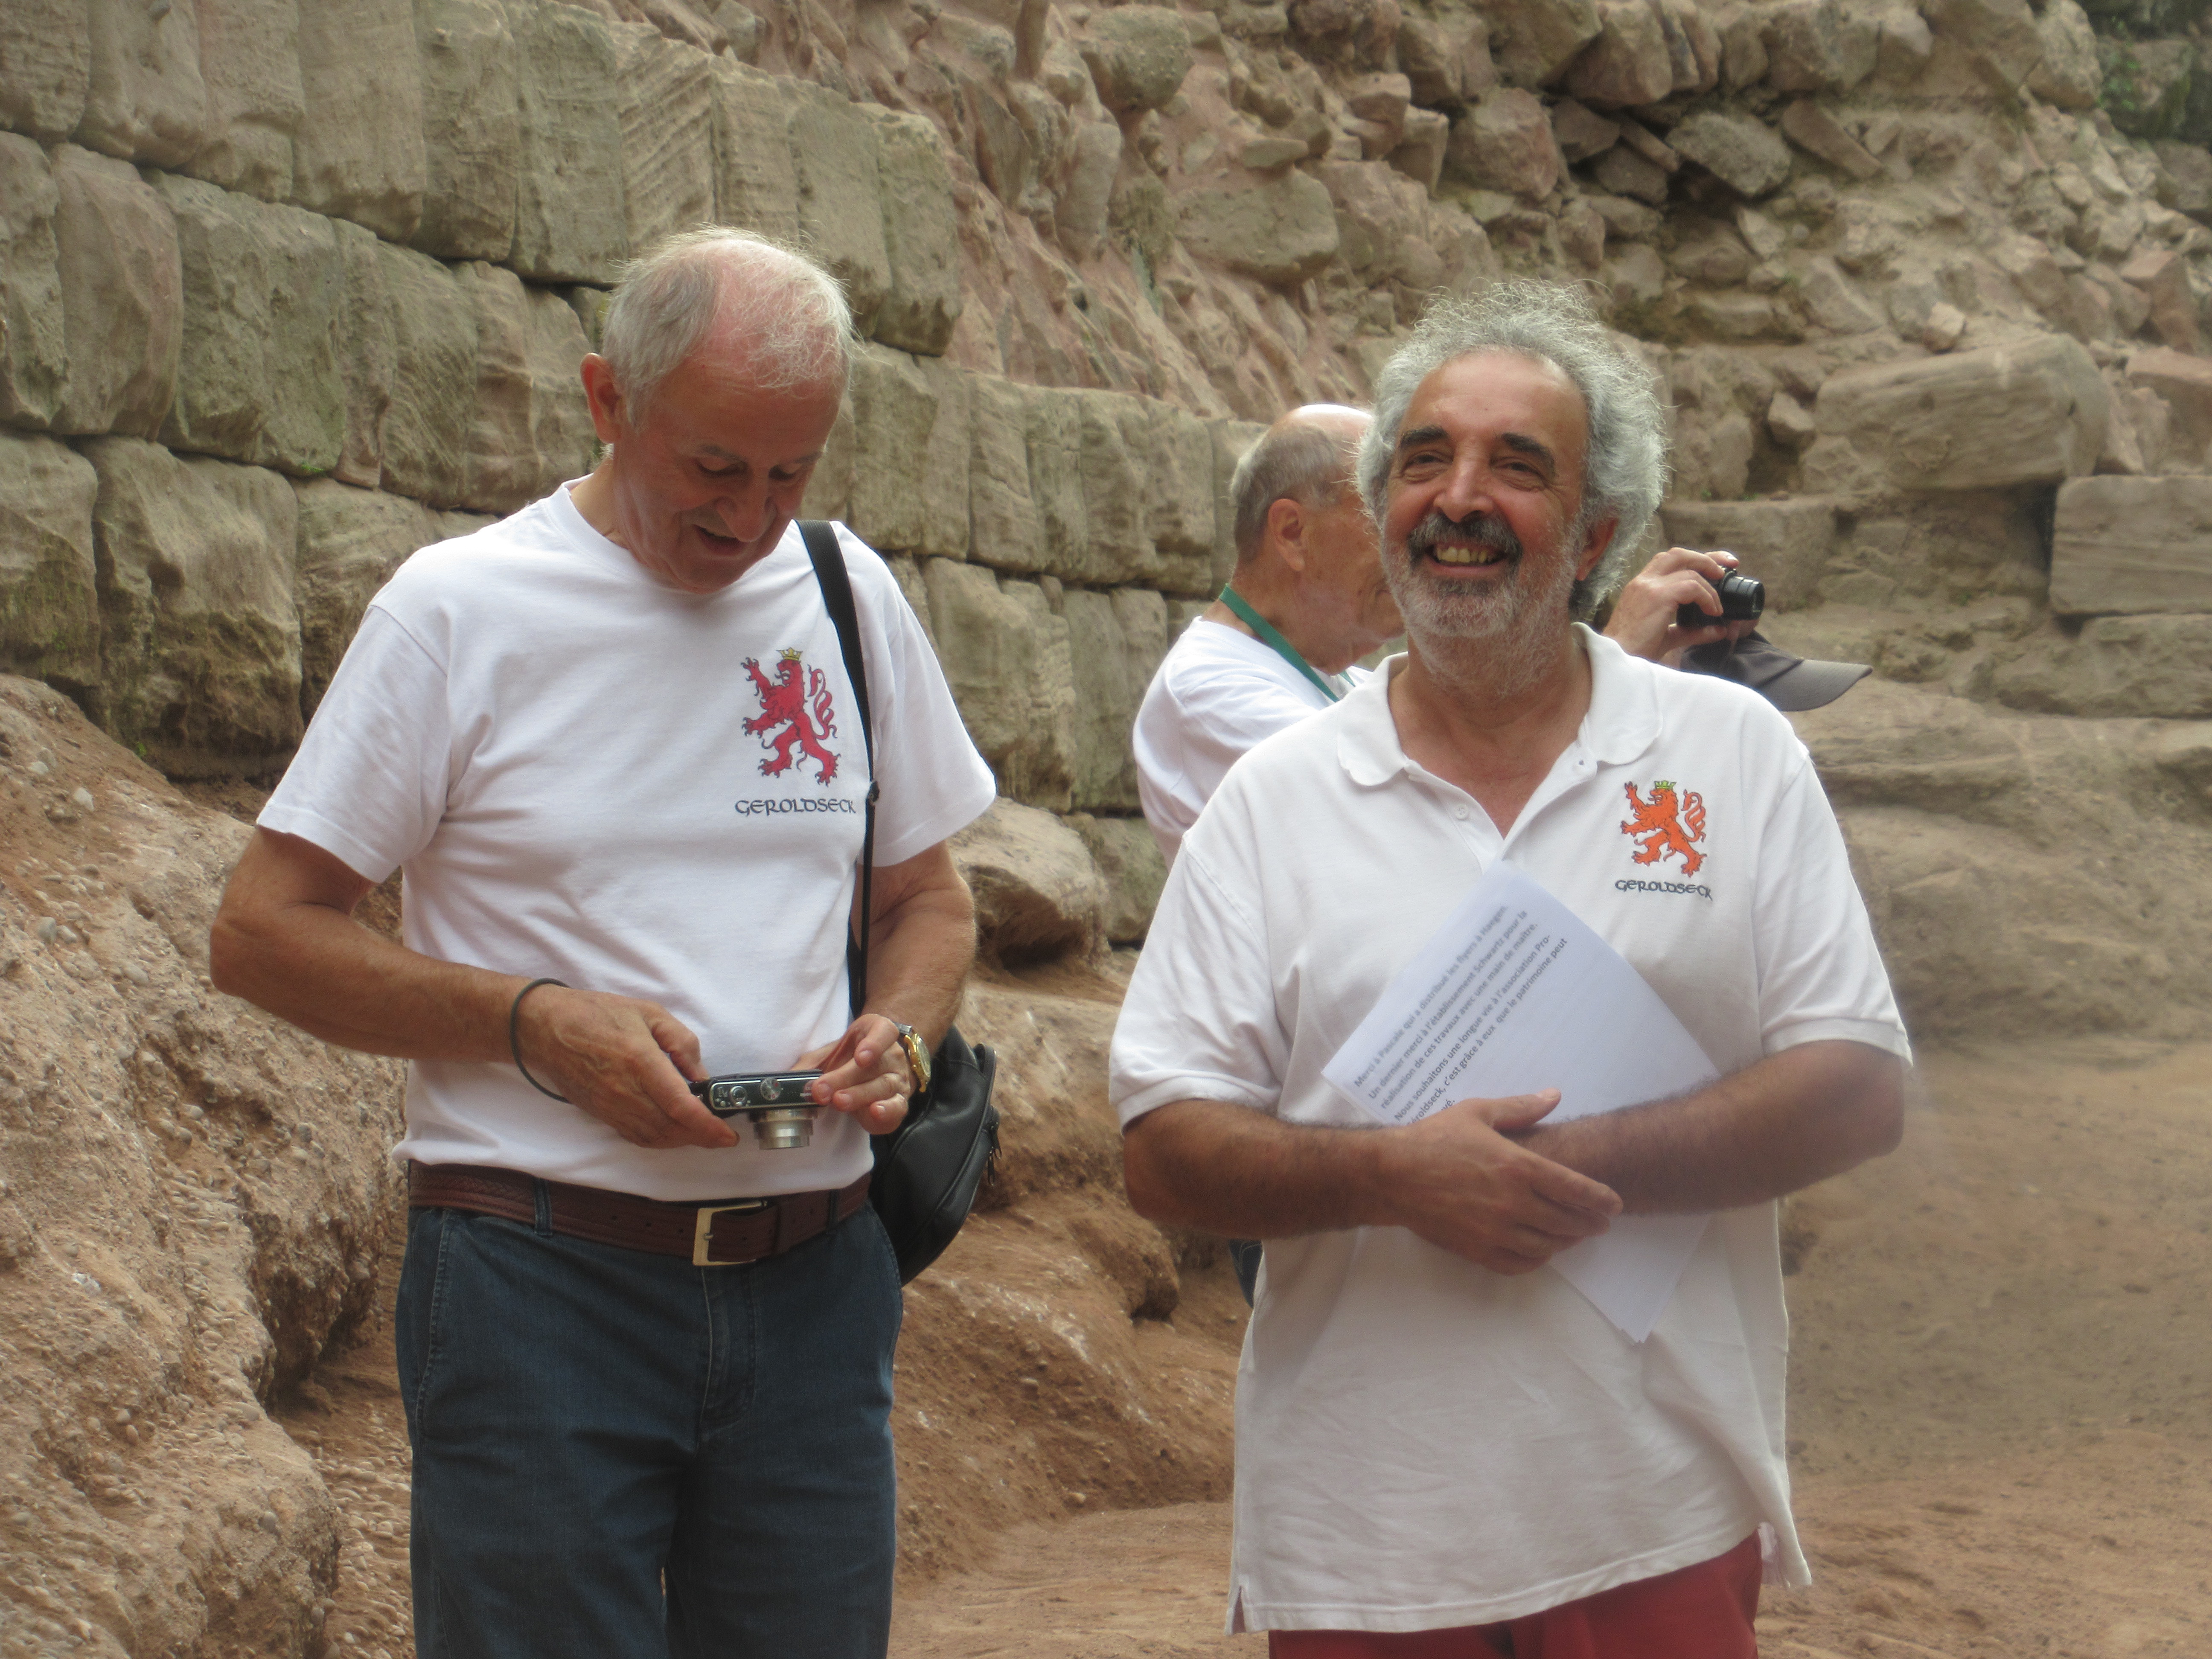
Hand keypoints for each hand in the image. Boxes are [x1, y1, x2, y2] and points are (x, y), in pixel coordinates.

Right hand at [512, 983, 736, 1149]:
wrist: (544, 1028)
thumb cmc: (596, 1014)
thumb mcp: (649, 1012)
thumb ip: (681, 1042)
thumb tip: (701, 1076)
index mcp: (639, 1060)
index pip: (680, 1105)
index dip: (708, 1125)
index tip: (728, 1133)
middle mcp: (624, 1090)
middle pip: (671, 1129)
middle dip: (702, 1137)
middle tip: (721, 1134)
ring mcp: (610, 1106)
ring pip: (654, 1138)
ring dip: (682, 1141)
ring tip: (702, 1133)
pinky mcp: (600, 1113)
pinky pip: (635, 1136)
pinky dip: (659, 1140)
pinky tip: (673, 1131)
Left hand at [797, 1015, 912, 1135]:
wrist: (876, 1069)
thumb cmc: (849, 1059)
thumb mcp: (829, 1056)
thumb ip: (808, 1067)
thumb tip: (778, 1084)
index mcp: (877, 1034)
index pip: (883, 1032)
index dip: (873, 1044)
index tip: (859, 1057)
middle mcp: (892, 1056)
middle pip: (874, 1066)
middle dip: (846, 1078)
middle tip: (822, 1090)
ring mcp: (898, 1079)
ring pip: (882, 1087)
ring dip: (859, 1096)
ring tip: (839, 1101)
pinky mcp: (900, 1102)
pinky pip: (897, 1108)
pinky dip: (887, 1111)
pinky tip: (875, 1112)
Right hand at [1384, 1092, 1621, 1274]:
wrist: (1392, 1176)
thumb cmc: (1434, 1139)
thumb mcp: (1478, 1112)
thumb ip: (1521, 1108)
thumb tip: (1555, 1096)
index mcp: (1517, 1166)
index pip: (1576, 1189)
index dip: (1602, 1199)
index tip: (1614, 1204)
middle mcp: (1512, 1203)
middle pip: (1569, 1221)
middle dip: (1592, 1223)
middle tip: (1601, 1221)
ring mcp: (1496, 1231)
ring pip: (1548, 1245)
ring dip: (1568, 1241)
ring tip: (1574, 1234)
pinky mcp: (1478, 1250)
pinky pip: (1521, 1264)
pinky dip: (1539, 1259)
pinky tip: (1542, 1249)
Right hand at [1603, 546, 1757, 664]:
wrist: (1616, 661)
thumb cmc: (1635, 652)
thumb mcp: (1667, 637)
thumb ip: (1692, 630)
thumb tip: (1718, 630)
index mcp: (1642, 585)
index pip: (1672, 560)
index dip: (1697, 558)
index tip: (1720, 567)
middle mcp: (1644, 580)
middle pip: (1680, 554)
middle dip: (1708, 558)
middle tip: (1729, 567)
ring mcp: (1649, 586)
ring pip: (1690, 570)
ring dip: (1710, 587)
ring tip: (1717, 607)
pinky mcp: (1656, 597)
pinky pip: (1691, 587)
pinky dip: (1706, 597)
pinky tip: (1711, 612)